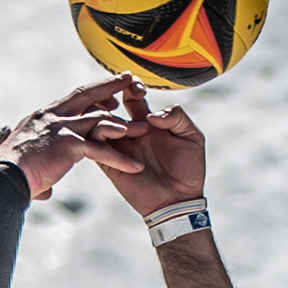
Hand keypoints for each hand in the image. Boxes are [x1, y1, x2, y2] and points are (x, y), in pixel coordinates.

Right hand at [0, 75, 146, 200]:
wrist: (2, 178)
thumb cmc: (10, 174)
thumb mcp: (25, 161)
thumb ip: (40, 169)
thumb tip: (45, 189)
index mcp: (43, 116)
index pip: (73, 98)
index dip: (93, 92)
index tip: (110, 91)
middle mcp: (52, 116)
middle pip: (88, 95)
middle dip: (111, 86)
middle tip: (130, 79)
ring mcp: (61, 129)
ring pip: (99, 120)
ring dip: (124, 125)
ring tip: (144, 128)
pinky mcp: (67, 146)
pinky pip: (100, 151)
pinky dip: (119, 159)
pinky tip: (134, 166)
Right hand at [92, 82, 207, 216]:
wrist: (179, 200)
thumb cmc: (188, 170)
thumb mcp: (192, 136)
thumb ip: (177, 116)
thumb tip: (152, 115)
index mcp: (147, 123)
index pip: (131, 97)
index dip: (131, 87)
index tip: (138, 87)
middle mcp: (129, 132)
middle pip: (110, 107)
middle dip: (113, 96)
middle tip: (126, 97)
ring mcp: (118, 148)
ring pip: (98, 124)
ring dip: (110, 120)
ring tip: (132, 129)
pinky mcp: (110, 164)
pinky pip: (95, 147)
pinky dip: (101, 139)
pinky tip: (120, 139)